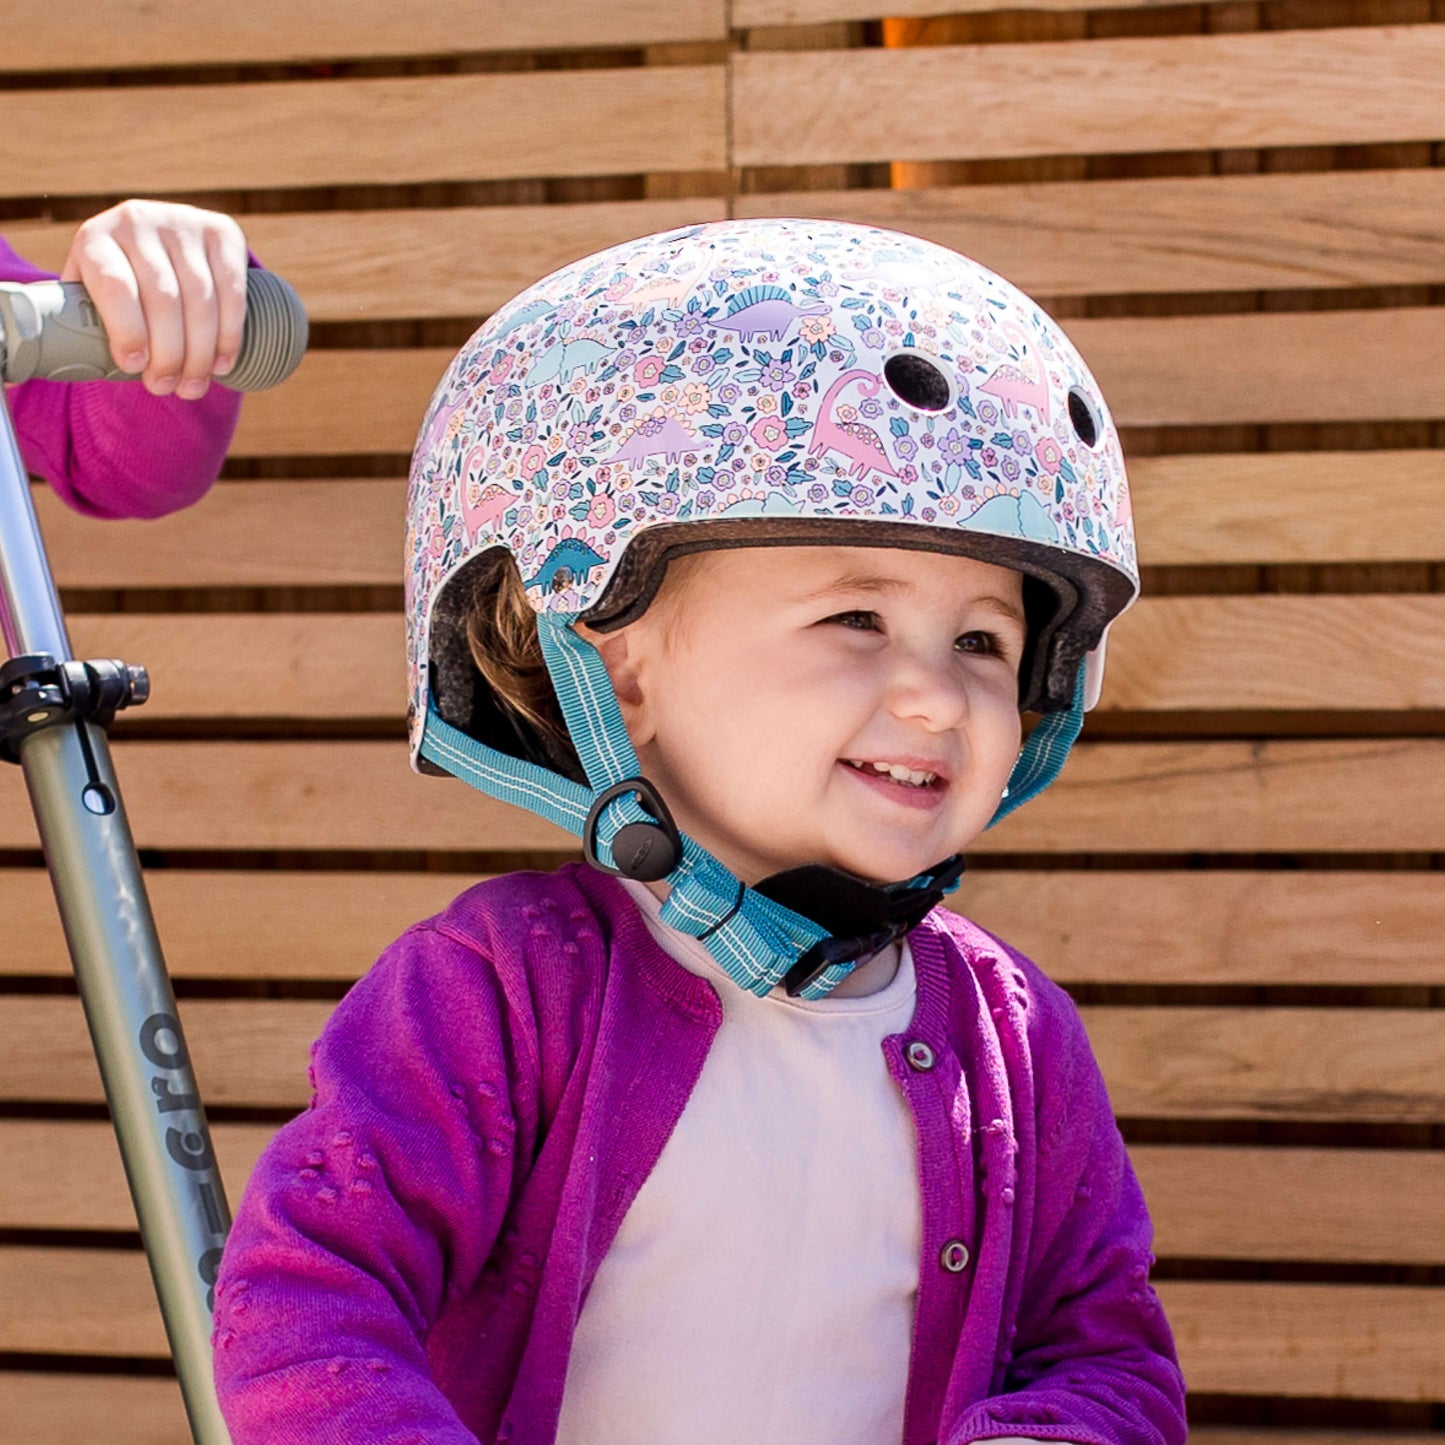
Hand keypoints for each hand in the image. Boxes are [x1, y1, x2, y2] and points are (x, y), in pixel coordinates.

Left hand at [60, 199, 247, 399]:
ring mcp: (184, 223)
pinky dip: (230, 334)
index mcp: (97, 238)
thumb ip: (86, 322)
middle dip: (169, 353)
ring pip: (201, 299)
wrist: (159, 244)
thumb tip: (82, 366)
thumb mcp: (92, 295)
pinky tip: (222, 362)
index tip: (133, 367)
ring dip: (201, 352)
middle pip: (164, 298)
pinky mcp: (223, 232)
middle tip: (167, 387)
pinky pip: (233, 291)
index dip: (127, 331)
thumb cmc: (121, 288)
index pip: (116, 286)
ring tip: (194, 384)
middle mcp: (138, 221)